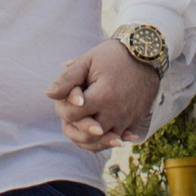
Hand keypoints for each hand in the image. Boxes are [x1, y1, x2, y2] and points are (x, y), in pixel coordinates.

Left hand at [47, 40, 162, 150]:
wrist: (147, 53)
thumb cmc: (114, 55)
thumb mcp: (88, 61)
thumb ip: (67, 79)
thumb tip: (48, 94)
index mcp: (102, 97)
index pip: (71, 116)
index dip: (63, 107)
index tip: (69, 95)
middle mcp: (116, 113)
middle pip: (85, 136)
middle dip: (72, 126)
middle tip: (71, 113)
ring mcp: (127, 119)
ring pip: (101, 143)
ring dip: (87, 137)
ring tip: (82, 125)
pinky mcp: (136, 121)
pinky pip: (118, 139)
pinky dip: (106, 139)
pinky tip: (99, 131)